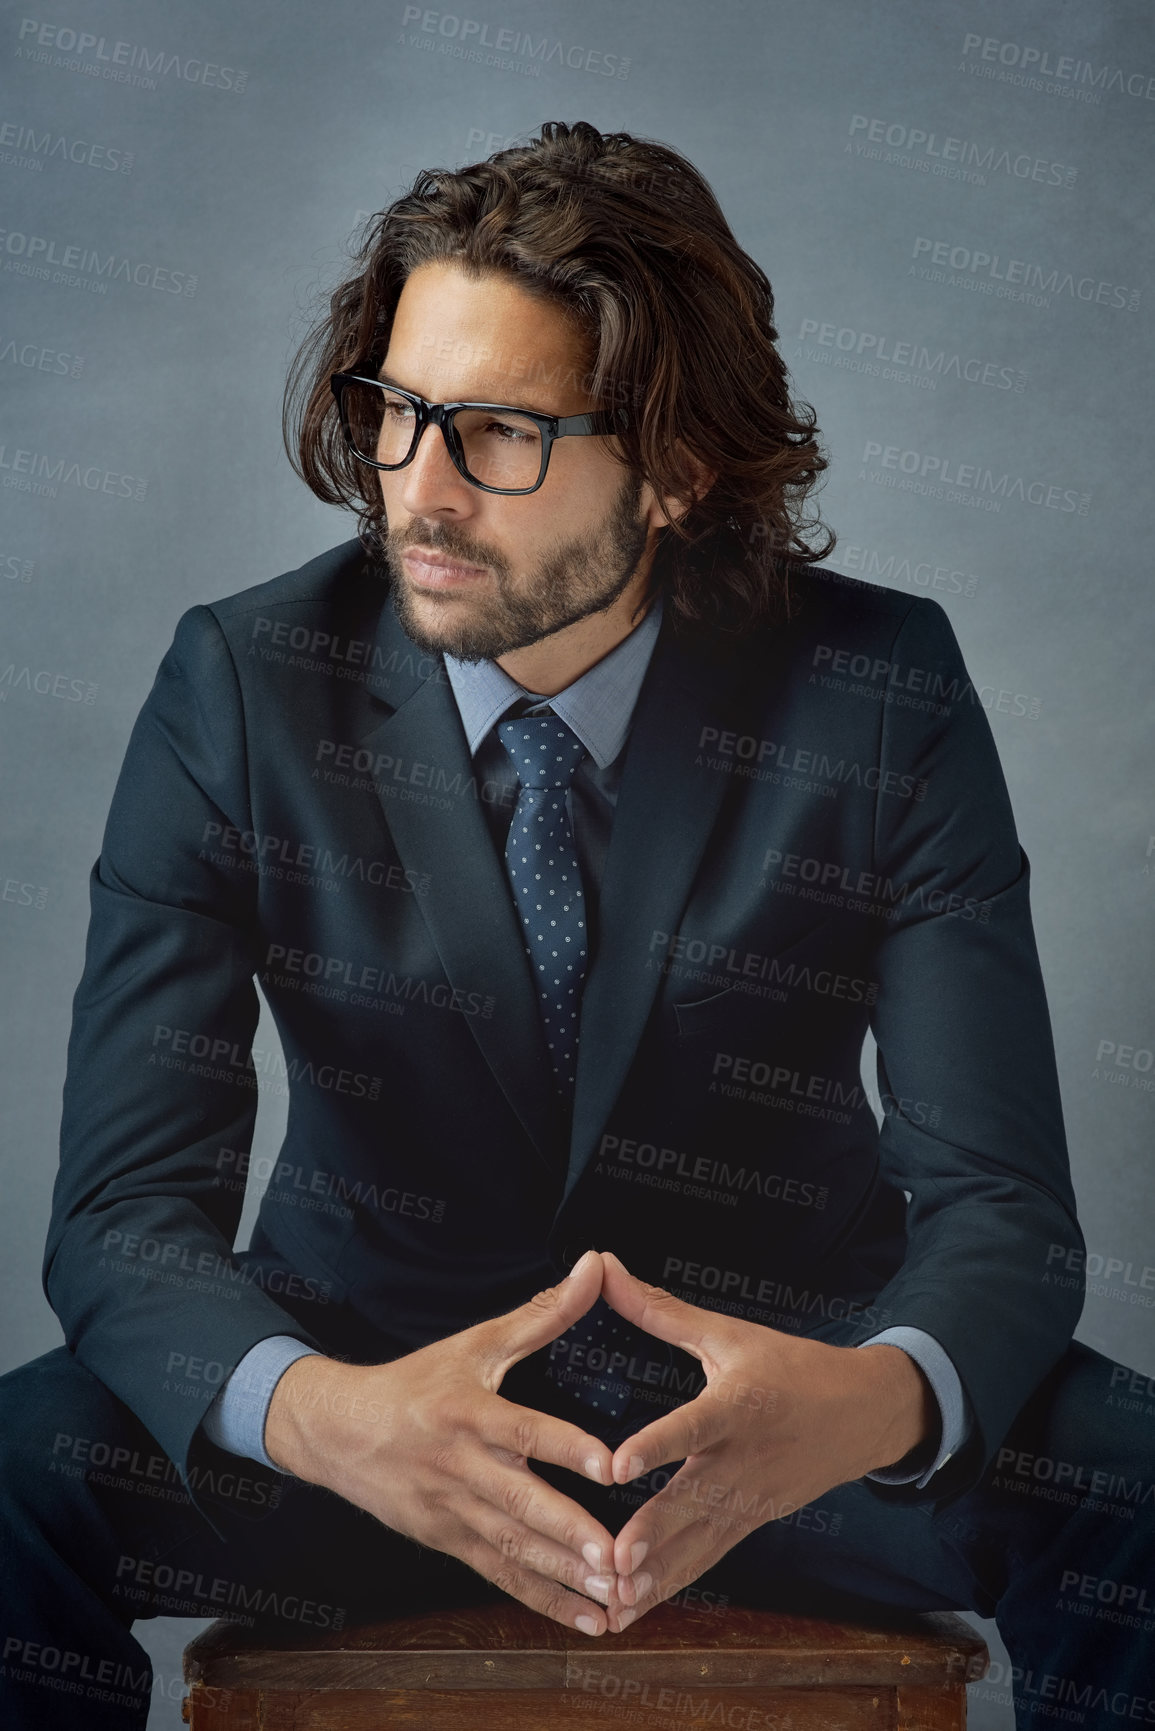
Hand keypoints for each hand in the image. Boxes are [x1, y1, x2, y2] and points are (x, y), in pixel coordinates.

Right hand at [264, 1249, 619, 1632]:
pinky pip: (500, 1576)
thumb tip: (597, 1264)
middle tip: (618, 1557)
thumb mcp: (477, 1342)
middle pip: (520, 1503)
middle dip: (570, 1533)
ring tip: (616, 1597)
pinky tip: (586, 1620)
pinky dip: (543, 1600)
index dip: (566, 1447)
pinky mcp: (449, 1542)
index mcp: (468, 1412)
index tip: (612, 1465)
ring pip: (514, 1549)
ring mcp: (452, 1511)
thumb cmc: (418, 1381)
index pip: (523, 1430)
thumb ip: (544, 1312)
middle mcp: (460, 1466)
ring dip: (565, 1576)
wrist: (339, 1432)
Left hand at [594, 1250, 934, 1632]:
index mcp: (739, 1405)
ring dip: (658, 1575)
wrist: (864, 1414)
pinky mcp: (752, 1522)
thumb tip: (603, 1265)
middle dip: (654, 1534)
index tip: (617, 1466)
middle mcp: (744, 1459)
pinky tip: (634, 1609)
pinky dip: (673, 1584)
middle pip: (694, 1500)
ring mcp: (751, 1498)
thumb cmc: (790, 1366)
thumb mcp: (729, 1333)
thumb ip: (660, 1309)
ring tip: (612, 1602)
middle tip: (612, 1561)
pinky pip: (708, 1558)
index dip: (656, 1445)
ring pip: (699, 1543)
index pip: (693, 1426)